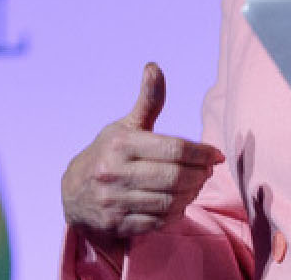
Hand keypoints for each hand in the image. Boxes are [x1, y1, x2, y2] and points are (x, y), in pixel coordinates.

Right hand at [61, 63, 225, 254]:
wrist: (73, 192)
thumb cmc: (108, 154)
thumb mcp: (124, 127)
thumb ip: (147, 102)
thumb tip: (154, 67)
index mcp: (121, 144)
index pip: (174, 149)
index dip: (202, 153)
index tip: (216, 155)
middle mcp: (114, 172)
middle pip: (176, 178)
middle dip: (200, 176)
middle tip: (207, 172)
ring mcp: (115, 201)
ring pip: (170, 202)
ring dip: (191, 195)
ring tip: (196, 186)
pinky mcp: (117, 224)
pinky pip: (159, 222)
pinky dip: (175, 214)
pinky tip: (179, 203)